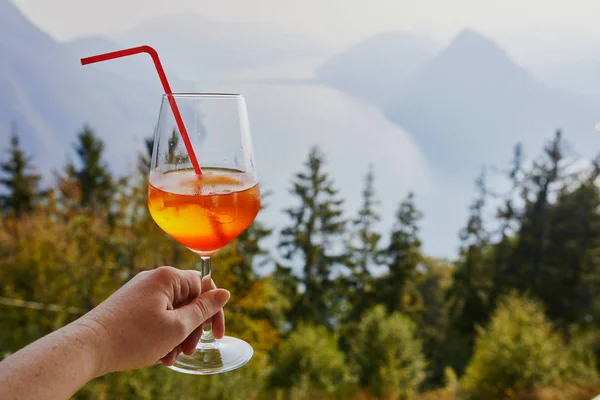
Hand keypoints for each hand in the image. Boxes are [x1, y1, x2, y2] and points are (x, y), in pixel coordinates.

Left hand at [73, 266, 229, 375]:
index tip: (216, 335)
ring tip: (169, 357)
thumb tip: (224, 292)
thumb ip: (203, 309)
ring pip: (173, 310)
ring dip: (177, 334)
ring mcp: (140, 290)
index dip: (213, 312)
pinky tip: (158, 354)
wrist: (88, 347)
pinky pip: (157, 314)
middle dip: (192, 328)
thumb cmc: (133, 337)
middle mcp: (154, 278)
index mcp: (168, 278)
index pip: (204, 287)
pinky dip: (162, 333)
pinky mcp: (130, 303)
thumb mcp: (177, 327)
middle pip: (188, 299)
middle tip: (188, 350)